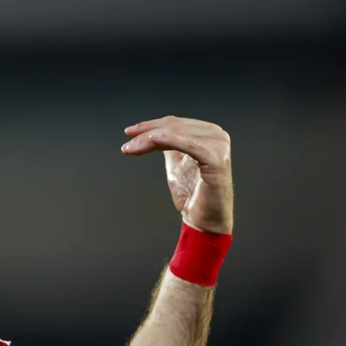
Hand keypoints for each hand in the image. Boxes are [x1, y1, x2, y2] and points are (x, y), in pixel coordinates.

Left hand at [121, 116, 233, 234]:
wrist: (205, 221)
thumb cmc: (193, 195)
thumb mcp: (177, 164)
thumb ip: (169, 146)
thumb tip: (151, 134)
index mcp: (208, 133)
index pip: (175, 124)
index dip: (150, 125)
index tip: (129, 132)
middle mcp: (217, 135)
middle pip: (174, 127)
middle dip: (147, 133)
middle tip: (127, 143)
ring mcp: (219, 146)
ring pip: (177, 134)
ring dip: (150, 139)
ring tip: (131, 148)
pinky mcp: (216, 159)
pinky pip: (188, 145)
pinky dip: (167, 141)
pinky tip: (151, 141)